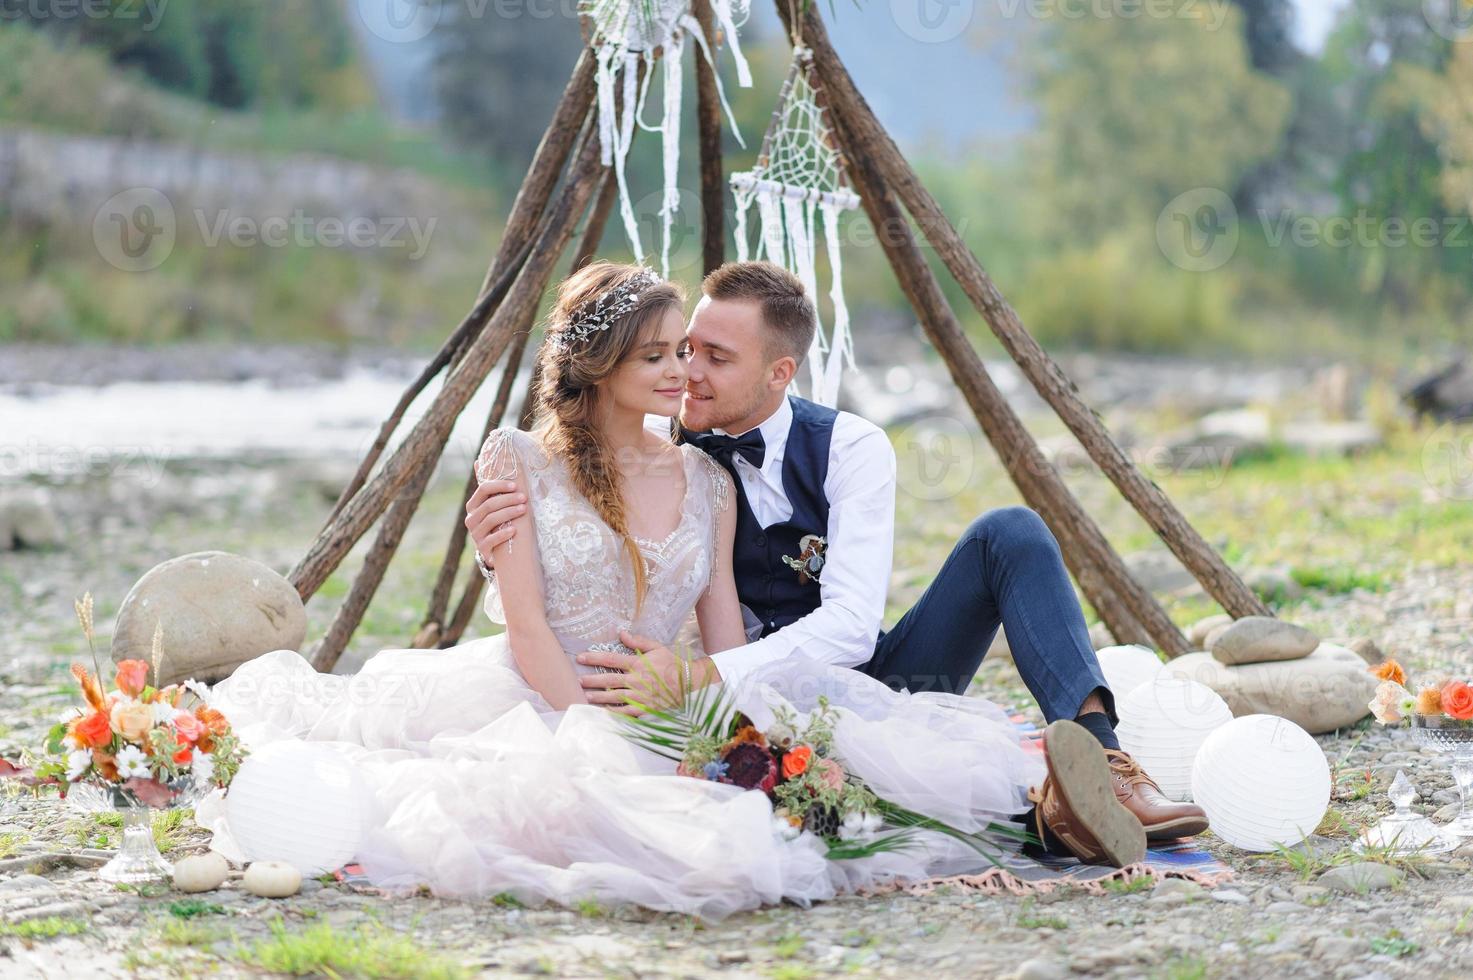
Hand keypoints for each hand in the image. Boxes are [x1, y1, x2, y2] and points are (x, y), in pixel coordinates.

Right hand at [463, 479, 524, 565]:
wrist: (494, 550)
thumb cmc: (497, 523)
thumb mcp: (492, 506)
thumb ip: (489, 487)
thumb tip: (478, 461)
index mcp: (473, 505)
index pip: (483, 489)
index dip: (499, 486)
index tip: (515, 486)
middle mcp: (471, 518)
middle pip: (489, 505)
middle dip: (508, 500)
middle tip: (524, 498)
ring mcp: (475, 534)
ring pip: (490, 520)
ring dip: (508, 513)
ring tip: (523, 510)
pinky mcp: (482, 548)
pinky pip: (491, 540)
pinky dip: (503, 534)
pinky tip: (514, 530)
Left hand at [577, 631, 711, 714]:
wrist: (688, 684)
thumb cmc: (672, 664)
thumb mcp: (657, 648)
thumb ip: (638, 641)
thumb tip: (621, 633)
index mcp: (638, 664)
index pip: (611, 659)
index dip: (594, 658)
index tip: (580, 657)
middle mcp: (636, 680)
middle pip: (609, 680)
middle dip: (592, 680)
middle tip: (579, 681)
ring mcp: (639, 696)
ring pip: (614, 697)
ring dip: (599, 697)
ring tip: (587, 697)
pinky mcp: (644, 708)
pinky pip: (625, 712)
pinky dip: (613, 712)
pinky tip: (603, 712)